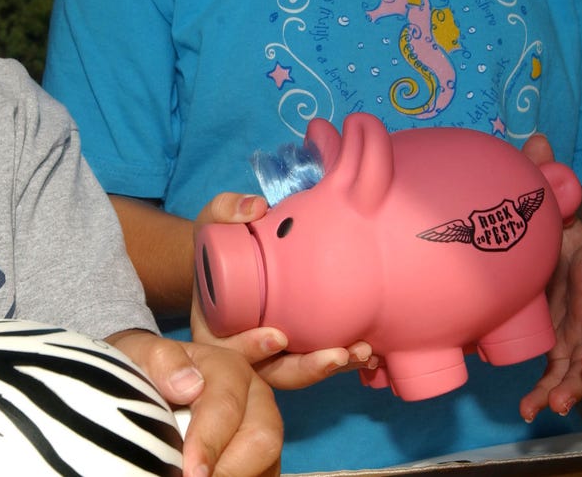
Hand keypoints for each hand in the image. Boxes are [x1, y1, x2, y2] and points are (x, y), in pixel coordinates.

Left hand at [110, 330, 281, 476]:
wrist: (150, 384)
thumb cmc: (147, 372)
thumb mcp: (143, 355)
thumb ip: (162, 361)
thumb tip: (188, 386)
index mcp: (229, 369)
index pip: (227, 409)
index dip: (209, 442)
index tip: (190, 472)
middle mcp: (255, 397)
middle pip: (262, 439)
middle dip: (229, 468)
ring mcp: (262, 428)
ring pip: (266, 464)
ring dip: (232, 476)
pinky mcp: (261, 457)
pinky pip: (261, 476)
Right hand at [189, 192, 376, 389]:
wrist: (232, 260)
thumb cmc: (219, 246)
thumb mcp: (211, 224)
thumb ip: (224, 211)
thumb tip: (256, 207)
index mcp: (213, 331)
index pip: (228, 351)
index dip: (251, 349)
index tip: (278, 336)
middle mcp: (240, 353)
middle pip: (271, 373)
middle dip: (306, 369)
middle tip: (337, 355)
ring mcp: (269, 357)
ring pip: (299, 374)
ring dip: (331, 368)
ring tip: (362, 352)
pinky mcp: (294, 353)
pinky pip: (317, 365)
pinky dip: (344, 363)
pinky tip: (370, 354)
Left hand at [518, 135, 581, 421]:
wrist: (559, 250)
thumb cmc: (555, 228)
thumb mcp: (553, 203)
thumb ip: (547, 179)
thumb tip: (536, 139)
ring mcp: (580, 328)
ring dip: (572, 383)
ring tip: (553, 402)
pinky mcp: (562, 345)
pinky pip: (558, 372)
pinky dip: (547, 391)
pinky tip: (529, 410)